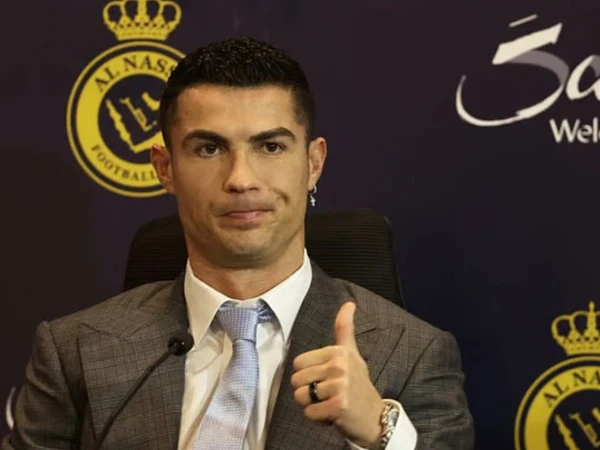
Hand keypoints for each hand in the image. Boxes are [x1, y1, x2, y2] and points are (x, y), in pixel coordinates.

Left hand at [291, 302, 385, 446]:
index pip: (298, 363)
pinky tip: (333, 415)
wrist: (376, 417)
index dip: (308, 374)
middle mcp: (339, 365)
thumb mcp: (352, 354)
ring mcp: (340, 385)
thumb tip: (349, 303)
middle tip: (328, 394)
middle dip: (307, 391)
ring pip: (301, 396)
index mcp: (339, 351)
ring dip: (312, 405)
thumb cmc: (359, 384)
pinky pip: (309, 413)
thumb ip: (344, 329)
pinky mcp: (339, 406)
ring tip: (329, 403)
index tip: (326, 379)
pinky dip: (317, 418)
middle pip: (296, 380)